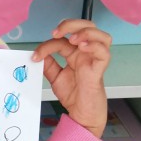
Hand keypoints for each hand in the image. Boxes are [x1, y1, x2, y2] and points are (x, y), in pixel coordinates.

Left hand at [31, 19, 110, 137]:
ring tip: (73, 40)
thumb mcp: (55, 78)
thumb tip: (37, 53)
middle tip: (56, 32)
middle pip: (87, 26)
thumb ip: (48, 64)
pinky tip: (83, 48)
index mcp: (75, 53)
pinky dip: (95, 46)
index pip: (63, 39)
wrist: (81, 116)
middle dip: (71, 24)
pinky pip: (104, 53)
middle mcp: (86, 54)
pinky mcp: (99, 71)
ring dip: (86, 32)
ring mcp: (95, 61)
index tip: (36, 56)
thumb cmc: (73, 96)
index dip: (49, 42)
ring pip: (101, 36)